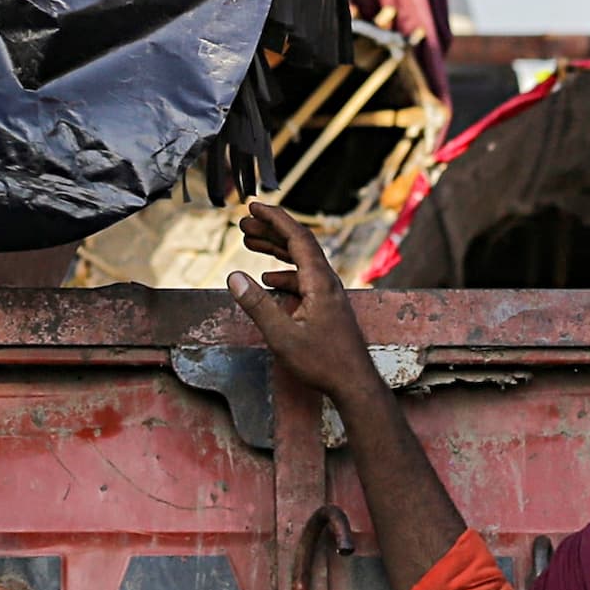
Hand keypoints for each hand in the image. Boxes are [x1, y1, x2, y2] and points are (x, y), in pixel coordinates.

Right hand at [229, 202, 377, 400]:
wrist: (355, 383)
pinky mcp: (327, 306)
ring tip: (250, 243)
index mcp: (319, 282)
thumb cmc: (324, 363)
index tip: (253, 206)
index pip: (297, 237)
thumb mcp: (282, 336)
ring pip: (300, 261)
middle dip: (270, 230)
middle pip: (298, 244)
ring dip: (275, 249)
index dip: (274, 218)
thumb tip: (234, 278)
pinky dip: (283, 273)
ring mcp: (328, 293)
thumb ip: (257, 305)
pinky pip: (303, 279)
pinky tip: (268, 279)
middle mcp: (326, 282)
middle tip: (244, 222)